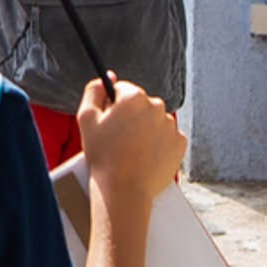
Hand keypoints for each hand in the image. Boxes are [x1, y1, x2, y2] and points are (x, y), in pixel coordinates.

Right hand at [77, 79, 185, 206]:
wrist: (124, 189)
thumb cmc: (103, 155)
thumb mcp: (86, 118)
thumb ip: (94, 91)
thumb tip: (107, 77)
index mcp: (134, 97)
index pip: (122, 89)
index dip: (112, 105)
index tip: (109, 121)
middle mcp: (157, 107)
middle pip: (141, 105)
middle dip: (131, 117)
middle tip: (118, 138)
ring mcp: (171, 126)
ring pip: (154, 121)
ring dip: (145, 130)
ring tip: (131, 151)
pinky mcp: (180, 144)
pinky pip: (167, 137)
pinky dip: (157, 144)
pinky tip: (144, 156)